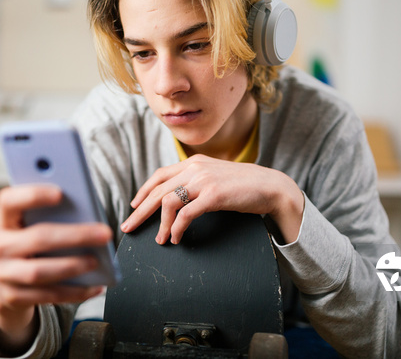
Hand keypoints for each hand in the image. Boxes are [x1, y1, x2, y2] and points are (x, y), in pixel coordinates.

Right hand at [0, 185, 112, 352]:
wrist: (13, 280)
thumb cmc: (34, 241)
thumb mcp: (36, 223)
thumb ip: (55, 214)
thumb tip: (89, 215)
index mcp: (4, 219)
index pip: (9, 201)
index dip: (32, 195)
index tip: (60, 193)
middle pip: (37, 238)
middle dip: (75, 235)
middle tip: (104, 233)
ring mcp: (3, 273)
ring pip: (39, 271)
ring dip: (72, 266)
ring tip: (96, 261)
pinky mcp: (12, 296)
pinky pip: (47, 295)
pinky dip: (74, 292)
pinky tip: (95, 286)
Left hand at [120, 154, 303, 244]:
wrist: (271, 186)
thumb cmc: (244, 186)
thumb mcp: (215, 176)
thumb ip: (196, 180)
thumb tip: (177, 196)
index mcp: (193, 162)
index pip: (160, 175)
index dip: (143, 191)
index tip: (133, 206)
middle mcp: (195, 168)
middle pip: (158, 190)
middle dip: (140, 211)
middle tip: (129, 227)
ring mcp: (204, 180)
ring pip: (168, 202)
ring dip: (161, 224)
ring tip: (160, 239)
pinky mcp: (213, 195)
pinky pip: (186, 214)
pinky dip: (177, 228)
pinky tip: (177, 238)